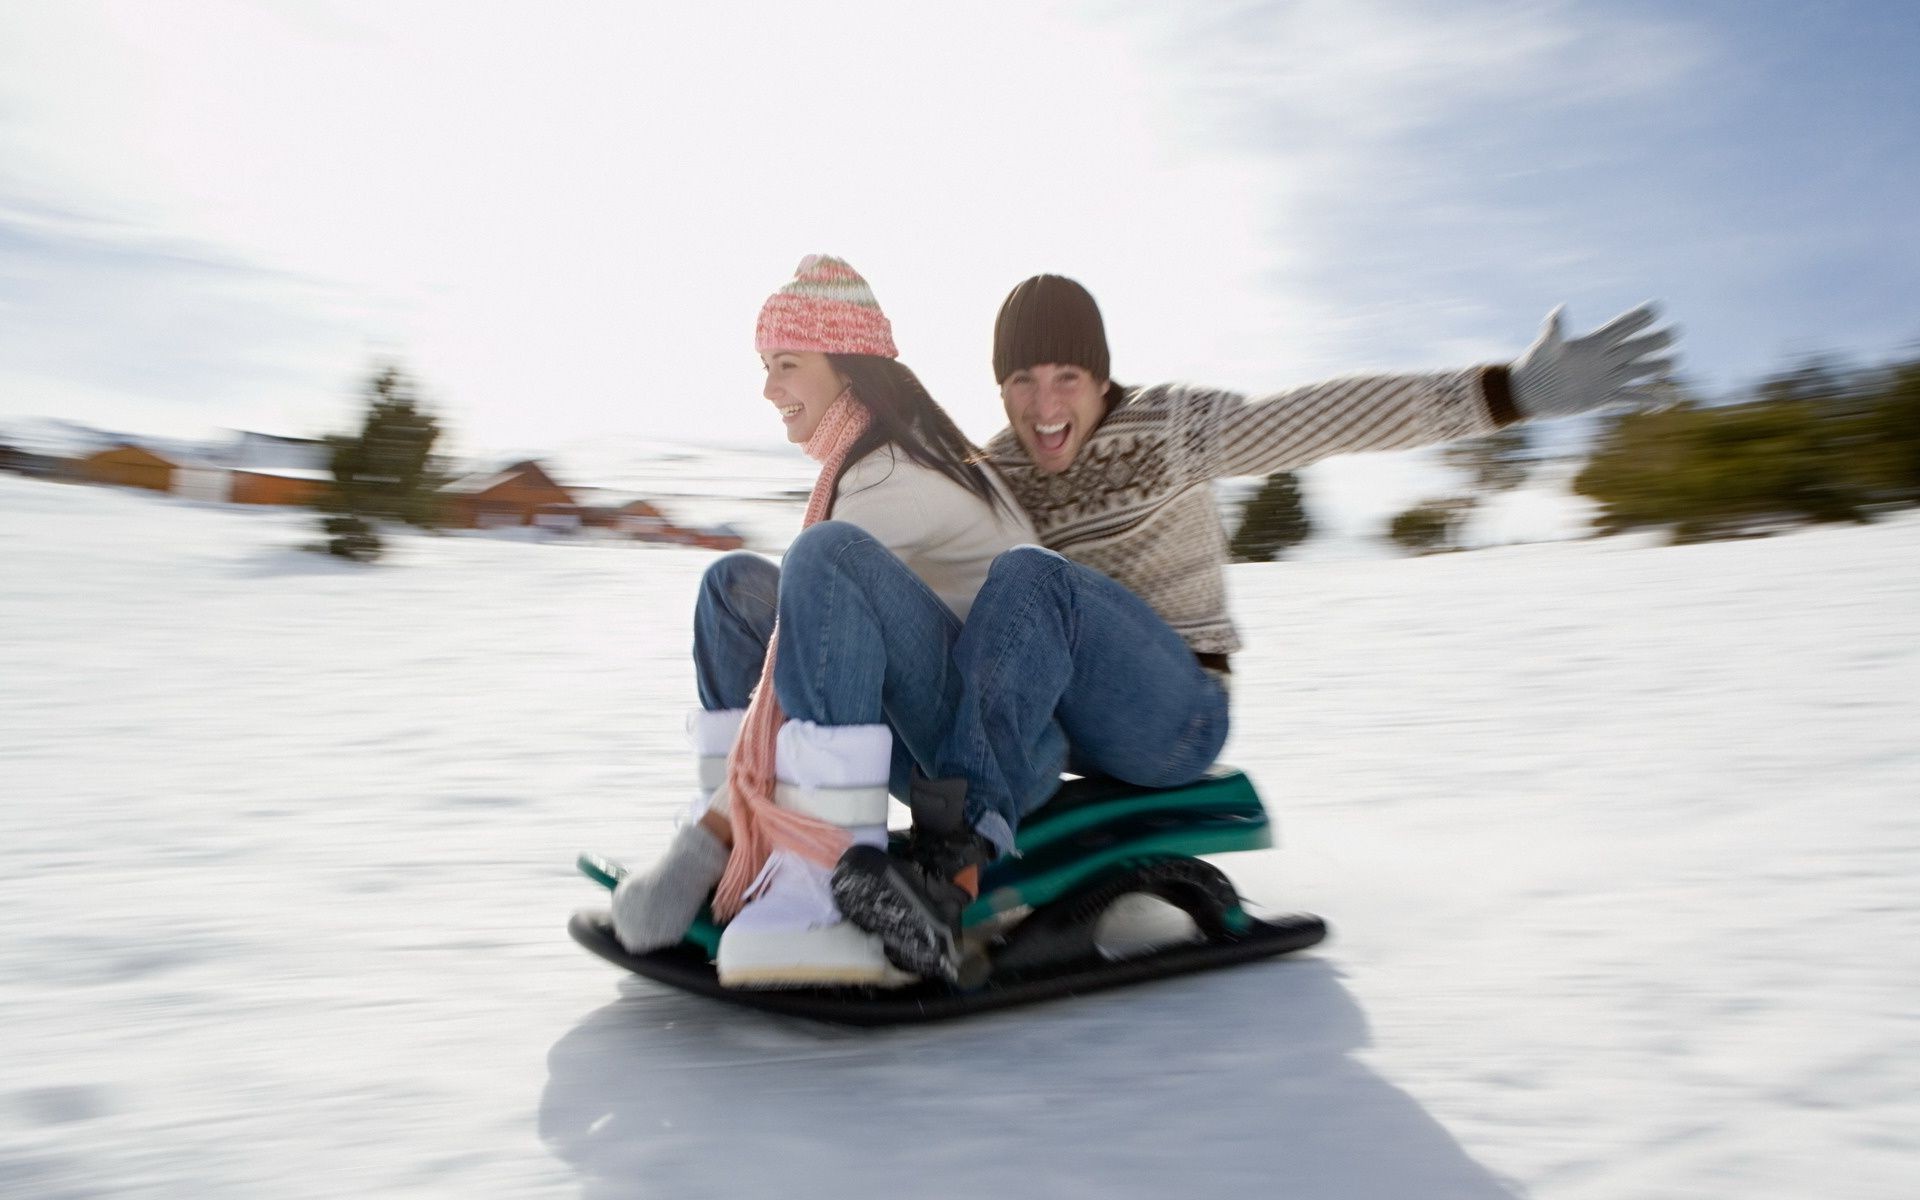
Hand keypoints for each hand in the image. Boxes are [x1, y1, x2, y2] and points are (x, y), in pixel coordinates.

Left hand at [1510, 303, 1677, 419]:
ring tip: (1674, 361)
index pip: (1620, 328)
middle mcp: (1604, 359)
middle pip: (1636, 347)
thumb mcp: (1546, 346)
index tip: (1656, 308)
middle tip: (1674, 332)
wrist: (1529, 392)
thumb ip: (1554, 330)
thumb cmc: (1534, 365)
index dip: (1636, 319)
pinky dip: (1645, 397)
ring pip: (1638, 370)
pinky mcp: (1603, 397)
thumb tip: (1557, 311)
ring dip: (1655, 367)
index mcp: (1593, 343)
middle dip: (1655, 341)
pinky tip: (1661, 398)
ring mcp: (1606, 378)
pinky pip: (1629, 396)